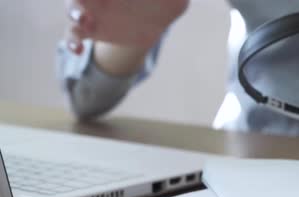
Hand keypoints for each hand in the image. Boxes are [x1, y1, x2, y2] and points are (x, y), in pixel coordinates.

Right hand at [65, 0, 188, 53]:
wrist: (152, 20)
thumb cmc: (164, 1)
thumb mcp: (174, 1)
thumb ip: (178, 0)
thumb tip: (185, 1)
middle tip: (88, 7)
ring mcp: (91, 9)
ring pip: (73, 8)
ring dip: (74, 12)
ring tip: (83, 19)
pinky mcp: (89, 30)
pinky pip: (73, 35)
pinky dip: (71, 42)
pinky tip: (77, 49)